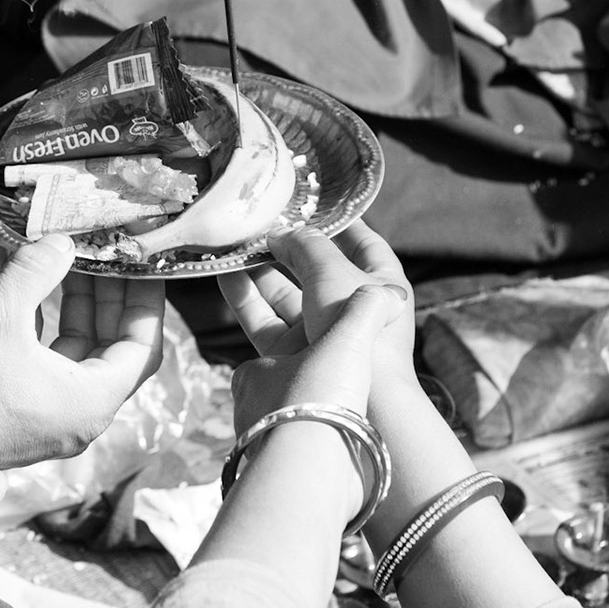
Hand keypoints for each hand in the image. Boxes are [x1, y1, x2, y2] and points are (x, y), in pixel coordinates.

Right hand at [0, 236, 166, 483]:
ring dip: (79, 308)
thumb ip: (36, 271)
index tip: (140, 260)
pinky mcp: (24, 413)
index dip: (145, 298)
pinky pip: (53, 363)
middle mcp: (81, 414)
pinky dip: (51, 326)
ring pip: (82, 353)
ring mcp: (52, 416)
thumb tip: (60, 242)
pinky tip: (37, 290)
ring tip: (71, 260)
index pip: (143, 344)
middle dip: (110, 296)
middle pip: (115, 347)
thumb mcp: (0, 315)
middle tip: (106, 251)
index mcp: (92, 400)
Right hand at [219, 224, 419, 418]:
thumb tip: (283, 232)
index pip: (365, 244)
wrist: (357, 403)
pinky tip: (225, 276)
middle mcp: (353, 309)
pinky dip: (247, 298)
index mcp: (383, 285)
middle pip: (316, 269)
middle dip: (287, 247)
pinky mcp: (294, 356)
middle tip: (258, 225)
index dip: (341, 223)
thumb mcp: (336, 274)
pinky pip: (267, 320)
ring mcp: (322, 334)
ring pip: (286, 295)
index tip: (312, 204)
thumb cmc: (358, 329)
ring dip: (260, 270)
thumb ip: (308, 246)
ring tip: (234, 246)